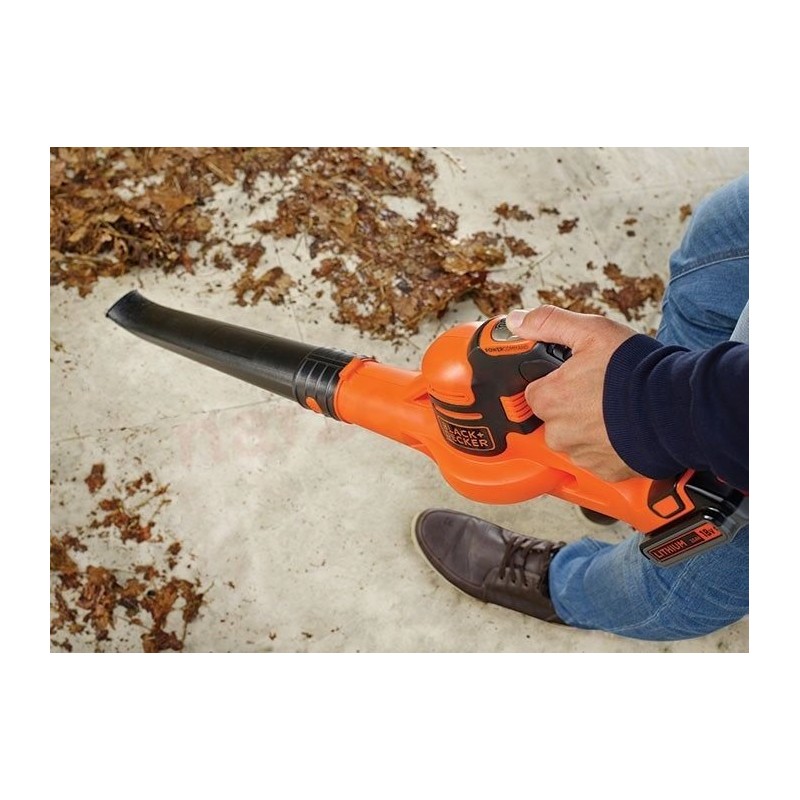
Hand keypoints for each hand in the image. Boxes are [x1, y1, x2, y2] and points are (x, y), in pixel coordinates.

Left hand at [506, 306, 641, 481]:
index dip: (554, 383)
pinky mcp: (605, 471)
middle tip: (601, 390)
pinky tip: (625, 428)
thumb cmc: (634, 370)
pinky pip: (597, 458)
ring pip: (575, 440)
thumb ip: (549, 323)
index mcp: (548, 400)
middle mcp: (559, 433)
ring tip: (617, 409)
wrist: (677, 407)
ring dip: (590, 427)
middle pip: (554, 419)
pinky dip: (608, 446)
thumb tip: (516, 321)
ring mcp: (582, 455)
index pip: (534, 393)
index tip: (573, 377)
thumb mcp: (592, 331)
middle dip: (572, 406)